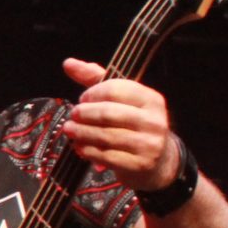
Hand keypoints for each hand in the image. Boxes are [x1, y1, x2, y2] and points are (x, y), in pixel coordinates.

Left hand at [62, 59, 179, 191]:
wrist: (159, 162)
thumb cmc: (134, 125)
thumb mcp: (122, 100)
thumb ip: (96, 79)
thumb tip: (68, 63)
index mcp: (151, 99)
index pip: (115, 89)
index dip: (93, 93)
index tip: (82, 99)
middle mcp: (154, 120)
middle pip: (108, 113)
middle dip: (84, 114)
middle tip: (73, 115)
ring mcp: (148, 144)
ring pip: (105, 136)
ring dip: (81, 133)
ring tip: (69, 130)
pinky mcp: (140, 164)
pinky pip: (106, 156)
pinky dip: (88, 151)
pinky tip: (79, 147)